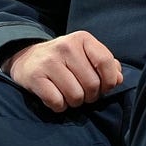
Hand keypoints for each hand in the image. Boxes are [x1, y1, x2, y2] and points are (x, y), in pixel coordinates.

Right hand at [4, 31, 122, 111]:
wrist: (27, 58)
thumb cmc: (64, 60)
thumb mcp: (85, 55)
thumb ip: (106, 64)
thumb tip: (118, 79)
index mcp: (82, 39)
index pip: (105, 62)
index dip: (109, 81)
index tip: (103, 87)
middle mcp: (66, 46)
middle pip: (92, 84)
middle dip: (90, 96)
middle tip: (82, 92)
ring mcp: (49, 61)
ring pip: (76, 96)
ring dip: (75, 102)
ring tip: (69, 95)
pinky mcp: (35, 77)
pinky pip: (57, 102)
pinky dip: (59, 106)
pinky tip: (56, 98)